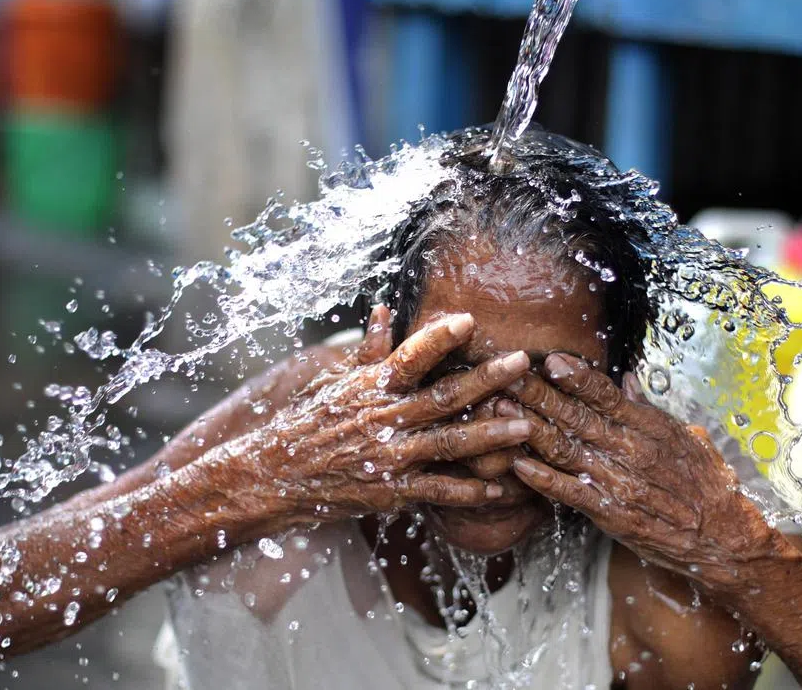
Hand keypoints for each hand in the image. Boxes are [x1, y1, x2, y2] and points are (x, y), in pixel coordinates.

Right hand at [208, 306, 537, 525]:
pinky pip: (438, 490)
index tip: (469, 321)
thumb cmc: (308, 422)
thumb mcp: (335, 381)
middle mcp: (385, 418)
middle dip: (488, 379)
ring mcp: (391, 456)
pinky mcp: (391, 491)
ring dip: (491, 434)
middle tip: (523, 363)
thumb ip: (369, 349)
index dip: (440, 338)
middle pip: (445, 395)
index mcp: (372, 387)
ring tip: (525, 424)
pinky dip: (469, 491)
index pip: (411, 356)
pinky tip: (498, 487)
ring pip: (451, 443)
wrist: (276, 474)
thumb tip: (385, 310)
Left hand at [505, 353, 787, 590]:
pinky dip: (542, 478)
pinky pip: (569, 491)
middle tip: (504, 375)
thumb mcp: (687, 436)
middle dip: (537, 394)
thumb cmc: (707, 484)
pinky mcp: (610, 512)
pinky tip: (517, 465)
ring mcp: (618, 481)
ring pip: (565, 449)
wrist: (724, 537)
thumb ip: (649, 409)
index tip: (549, 359)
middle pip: (576, 416)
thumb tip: (627, 380)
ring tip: (498, 409)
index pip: (606, 395)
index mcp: (649, 426)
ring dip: (528, 428)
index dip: (576, 377)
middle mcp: (630, 449)